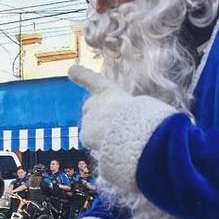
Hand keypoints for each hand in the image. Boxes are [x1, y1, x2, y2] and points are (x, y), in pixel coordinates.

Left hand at [68, 65, 175, 192]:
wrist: (137, 136)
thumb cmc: (147, 123)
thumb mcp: (141, 111)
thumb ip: (129, 114)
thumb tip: (125, 129)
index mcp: (111, 93)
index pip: (93, 81)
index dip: (82, 75)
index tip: (71, 69)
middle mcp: (95, 102)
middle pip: (91, 110)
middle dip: (97, 118)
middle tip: (114, 130)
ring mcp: (87, 118)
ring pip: (92, 130)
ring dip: (102, 136)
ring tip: (120, 141)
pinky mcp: (84, 134)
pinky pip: (92, 144)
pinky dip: (100, 148)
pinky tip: (112, 150)